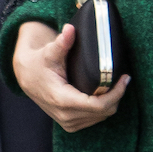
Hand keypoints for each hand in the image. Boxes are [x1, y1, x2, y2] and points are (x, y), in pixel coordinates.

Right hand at [14, 22, 130, 132]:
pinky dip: (103, 108)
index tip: (125, 78)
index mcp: (62, 99)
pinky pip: (94, 119)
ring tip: (117, 84)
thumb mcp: (49, 51)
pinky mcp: (69, 123)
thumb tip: (70, 29)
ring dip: (112, 102)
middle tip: (124, 78)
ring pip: (101, 117)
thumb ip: (61, 42)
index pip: (97, 105)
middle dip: (117, 96)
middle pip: (103, 112)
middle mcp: (65, 114)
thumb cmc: (39, 63)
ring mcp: (67, 121)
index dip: (116, 93)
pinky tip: (106, 93)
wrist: (27, 77)